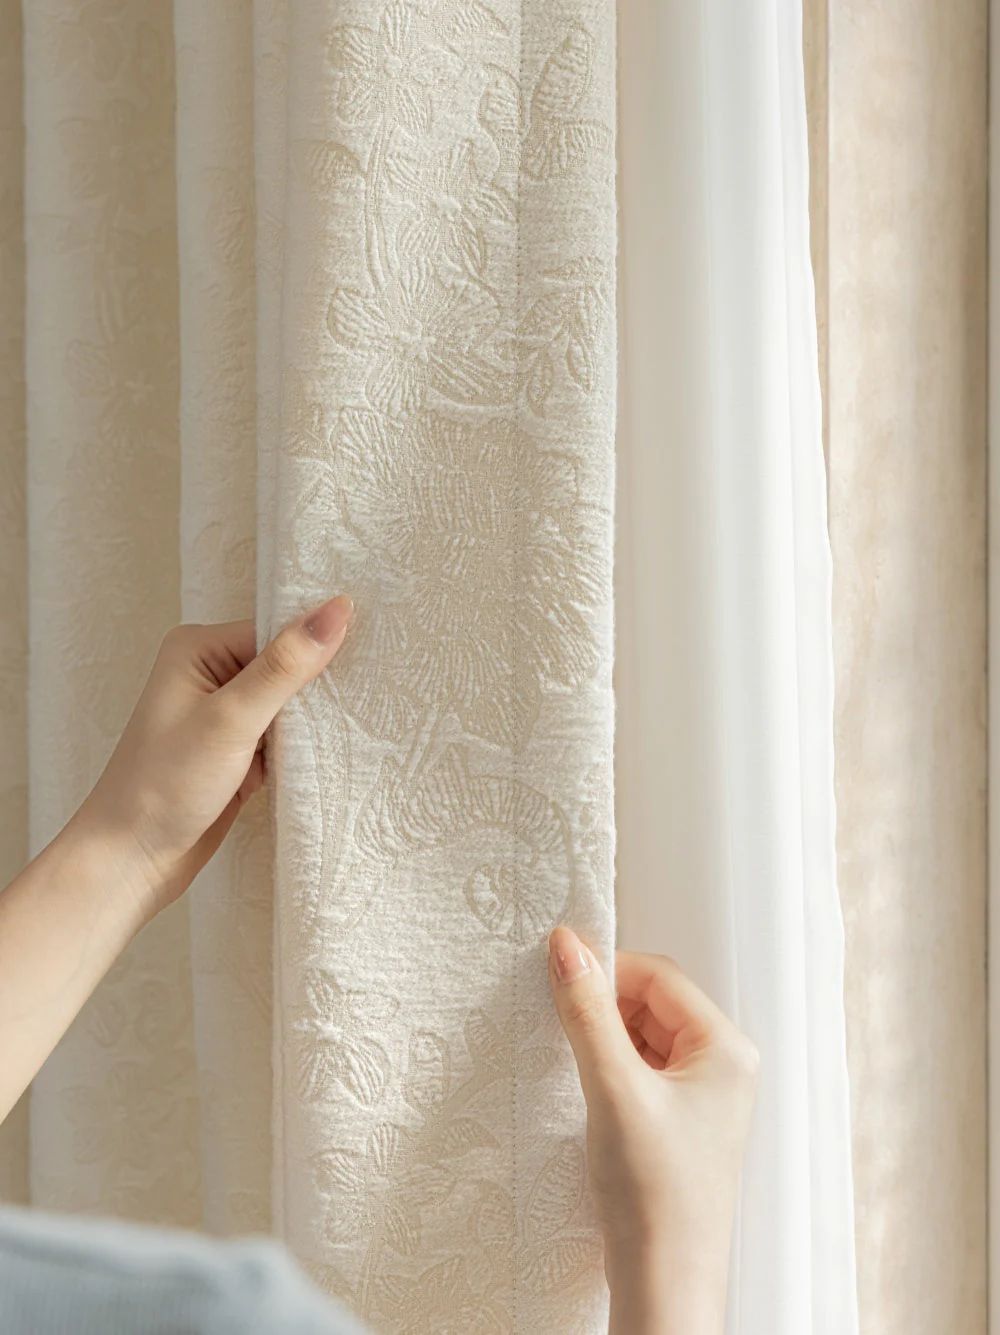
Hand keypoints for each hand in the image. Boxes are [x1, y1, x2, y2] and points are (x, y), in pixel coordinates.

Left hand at [79, 594, 353, 919]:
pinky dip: (301, 748)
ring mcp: (224, 713)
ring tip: (339, 734)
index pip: (277, 632)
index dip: (316, 650)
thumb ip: (285, 666)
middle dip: (315, 688)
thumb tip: (337, 610)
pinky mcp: (237, 748)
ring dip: (311, 722)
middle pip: (286, 664)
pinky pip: (284, 735)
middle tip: (357, 704)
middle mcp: (210, 672)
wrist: (133, 860)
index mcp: (198, 647)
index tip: (359, 668)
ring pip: (289, 703)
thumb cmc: (164, 786)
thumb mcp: (231, 719)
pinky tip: (319, 757)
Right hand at [548, 926, 757, 1334]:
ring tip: (571, 1058)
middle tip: (558, 1017)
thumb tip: (567, 947)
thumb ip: (588, 1012)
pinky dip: (609, 1065)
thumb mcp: (614, 1088)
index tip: (557, 967)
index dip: (608, 968)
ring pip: (643, 1035)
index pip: (660, 977)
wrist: (663, 1283)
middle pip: (653, 1002)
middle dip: (604, 1005)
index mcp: (726, 1049)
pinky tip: (584, 1084)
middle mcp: (723, 1065)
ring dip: (604, 1036)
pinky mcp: (679, 1120)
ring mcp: (703, 1095)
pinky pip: (641, 1068)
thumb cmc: (656, 1196)